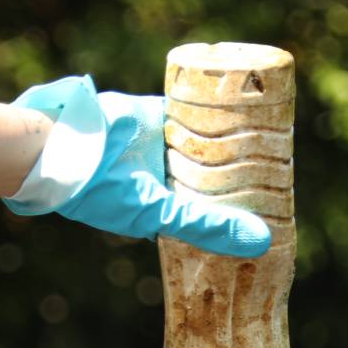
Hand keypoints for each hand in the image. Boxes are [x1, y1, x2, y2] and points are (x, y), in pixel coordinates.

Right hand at [4, 75, 270, 257]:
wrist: (62, 145)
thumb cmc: (104, 191)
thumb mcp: (159, 212)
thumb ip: (206, 225)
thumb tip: (263, 242)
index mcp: (164, 206)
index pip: (211, 208)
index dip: (240, 207)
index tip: (278, 205)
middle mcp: (166, 176)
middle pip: (215, 174)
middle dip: (243, 173)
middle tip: (285, 169)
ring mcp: (163, 143)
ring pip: (209, 140)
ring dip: (234, 138)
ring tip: (275, 137)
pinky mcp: (158, 112)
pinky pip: (194, 106)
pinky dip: (217, 105)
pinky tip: (246, 106)